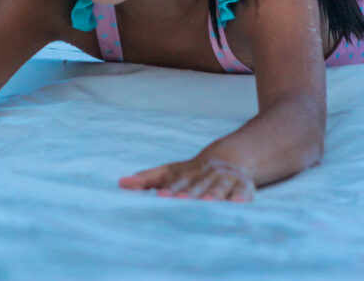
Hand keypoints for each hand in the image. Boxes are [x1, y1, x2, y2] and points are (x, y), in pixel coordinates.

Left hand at [118, 156, 254, 201]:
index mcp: (188, 173)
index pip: (178, 183)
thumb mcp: (170, 172)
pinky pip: (243, 192)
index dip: (172, 190)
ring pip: (220, 188)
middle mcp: (207, 176)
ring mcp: (226, 180)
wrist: (231, 157)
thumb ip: (147, 179)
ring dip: (214, 196)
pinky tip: (240, 204)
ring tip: (208, 205)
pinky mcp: (243, 188)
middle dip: (191, 194)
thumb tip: (120, 183)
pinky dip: (242, 197)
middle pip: (198, 186)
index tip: (162, 197)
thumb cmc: (192, 172)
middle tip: (182, 202)